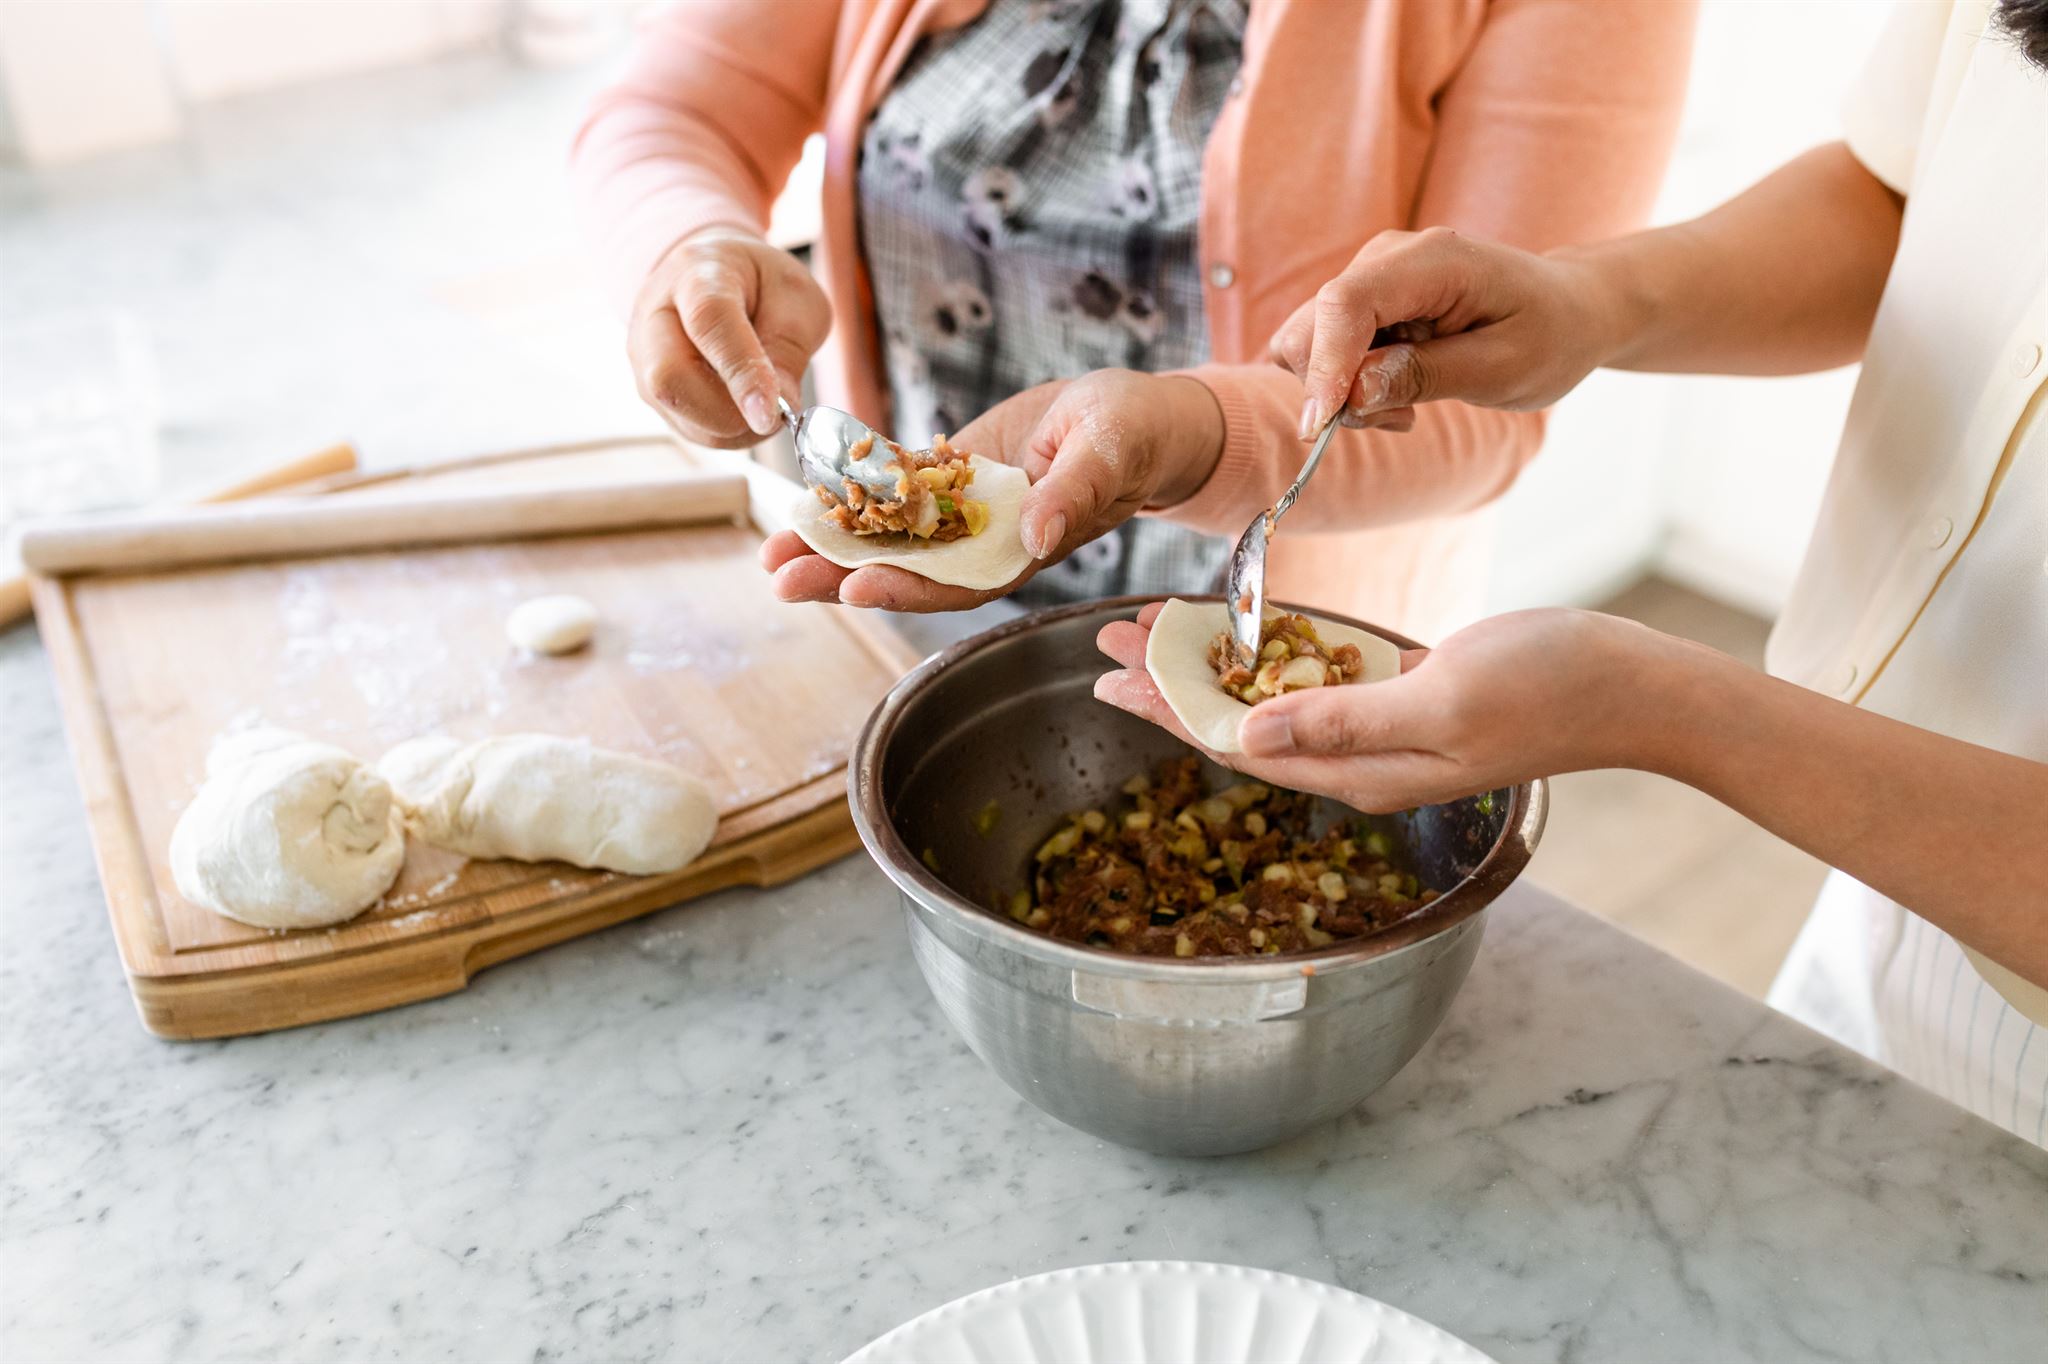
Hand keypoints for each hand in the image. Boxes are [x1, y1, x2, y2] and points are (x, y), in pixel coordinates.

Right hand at [629, 226, 831, 447]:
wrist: (708, 276)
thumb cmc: (756, 284)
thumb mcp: (795, 296)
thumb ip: (790, 346)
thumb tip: (779, 404)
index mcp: (696, 275)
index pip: (709, 323)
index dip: (740, 373)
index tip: (769, 415)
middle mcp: (655, 314)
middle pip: (669, 377)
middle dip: (727, 413)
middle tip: (773, 415)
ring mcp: (644, 357)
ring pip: (680, 414)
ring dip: (733, 428)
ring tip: (765, 404)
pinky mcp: (649, 392)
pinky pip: (688, 428)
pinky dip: (726, 432)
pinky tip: (745, 408)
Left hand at [760, 369, 1224, 610]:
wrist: (1129, 415)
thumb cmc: (1133, 434)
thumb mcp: (1109, 452)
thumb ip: (1073, 494)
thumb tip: (1037, 534)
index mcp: (1022, 550)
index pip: (959, 583)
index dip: (908, 588)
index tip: (857, 587)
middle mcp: (983, 542)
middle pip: (908, 571)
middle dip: (842, 578)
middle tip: (782, 579)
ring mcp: (961, 513)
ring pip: (889, 538)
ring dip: (831, 547)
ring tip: (772, 554)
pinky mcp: (948, 478)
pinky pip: (892, 494)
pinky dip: (848, 499)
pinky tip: (802, 503)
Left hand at [1093, 603, 1697, 810]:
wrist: (1631, 686)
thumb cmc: (1547, 690)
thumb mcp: (1437, 701)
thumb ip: (1341, 721)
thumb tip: (1244, 737)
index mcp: (1360, 772)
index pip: (1235, 745)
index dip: (1165, 709)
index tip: (1106, 677)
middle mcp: (1360, 760)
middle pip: (1240, 723)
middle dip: (1170, 683)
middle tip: (1106, 642)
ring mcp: (1384, 729)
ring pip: (1274, 700)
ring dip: (1213, 665)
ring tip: (1155, 632)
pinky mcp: (1408, 695)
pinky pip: (1321, 680)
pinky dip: (1275, 655)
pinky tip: (1243, 635)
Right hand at [1266, 227, 1622, 436]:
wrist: (1565, 310)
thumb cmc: (1548, 335)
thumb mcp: (1502, 368)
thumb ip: (1425, 376)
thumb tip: (1352, 394)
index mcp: (1431, 260)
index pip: (1347, 303)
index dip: (1324, 364)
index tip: (1322, 426)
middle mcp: (1387, 258)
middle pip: (1312, 325)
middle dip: (1334, 389)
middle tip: (1401, 418)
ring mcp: (1369, 278)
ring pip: (1308, 343)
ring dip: (1342, 392)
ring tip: (1406, 406)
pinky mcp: (1361, 303)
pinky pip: (1322, 350)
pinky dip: (1344, 385)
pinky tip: (1391, 390)